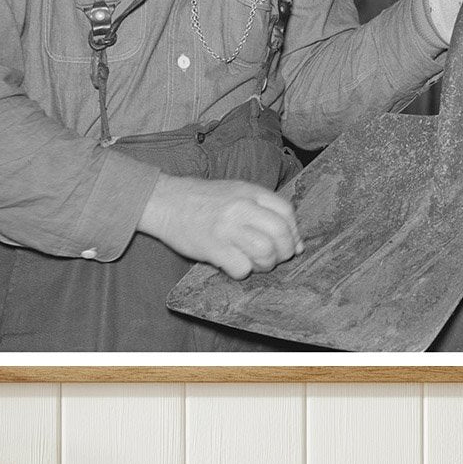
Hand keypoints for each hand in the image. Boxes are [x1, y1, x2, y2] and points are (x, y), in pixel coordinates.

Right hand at [138, 174, 302, 279]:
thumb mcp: (237, 193)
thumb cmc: (204, 200)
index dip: (293, 231)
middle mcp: (241, 207)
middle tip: (275, 257)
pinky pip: (242, 268)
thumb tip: (296, 242)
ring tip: (255, 263)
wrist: (166, 202)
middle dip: (284, 252)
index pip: (286, 211)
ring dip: (265, 264)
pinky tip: (234, 264)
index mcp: (250, 191)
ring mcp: (227, 227)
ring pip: (265, 252)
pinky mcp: (213, 247)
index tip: (289, 242)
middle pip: (280, 233)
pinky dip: (242, 272)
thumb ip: (265, 210)